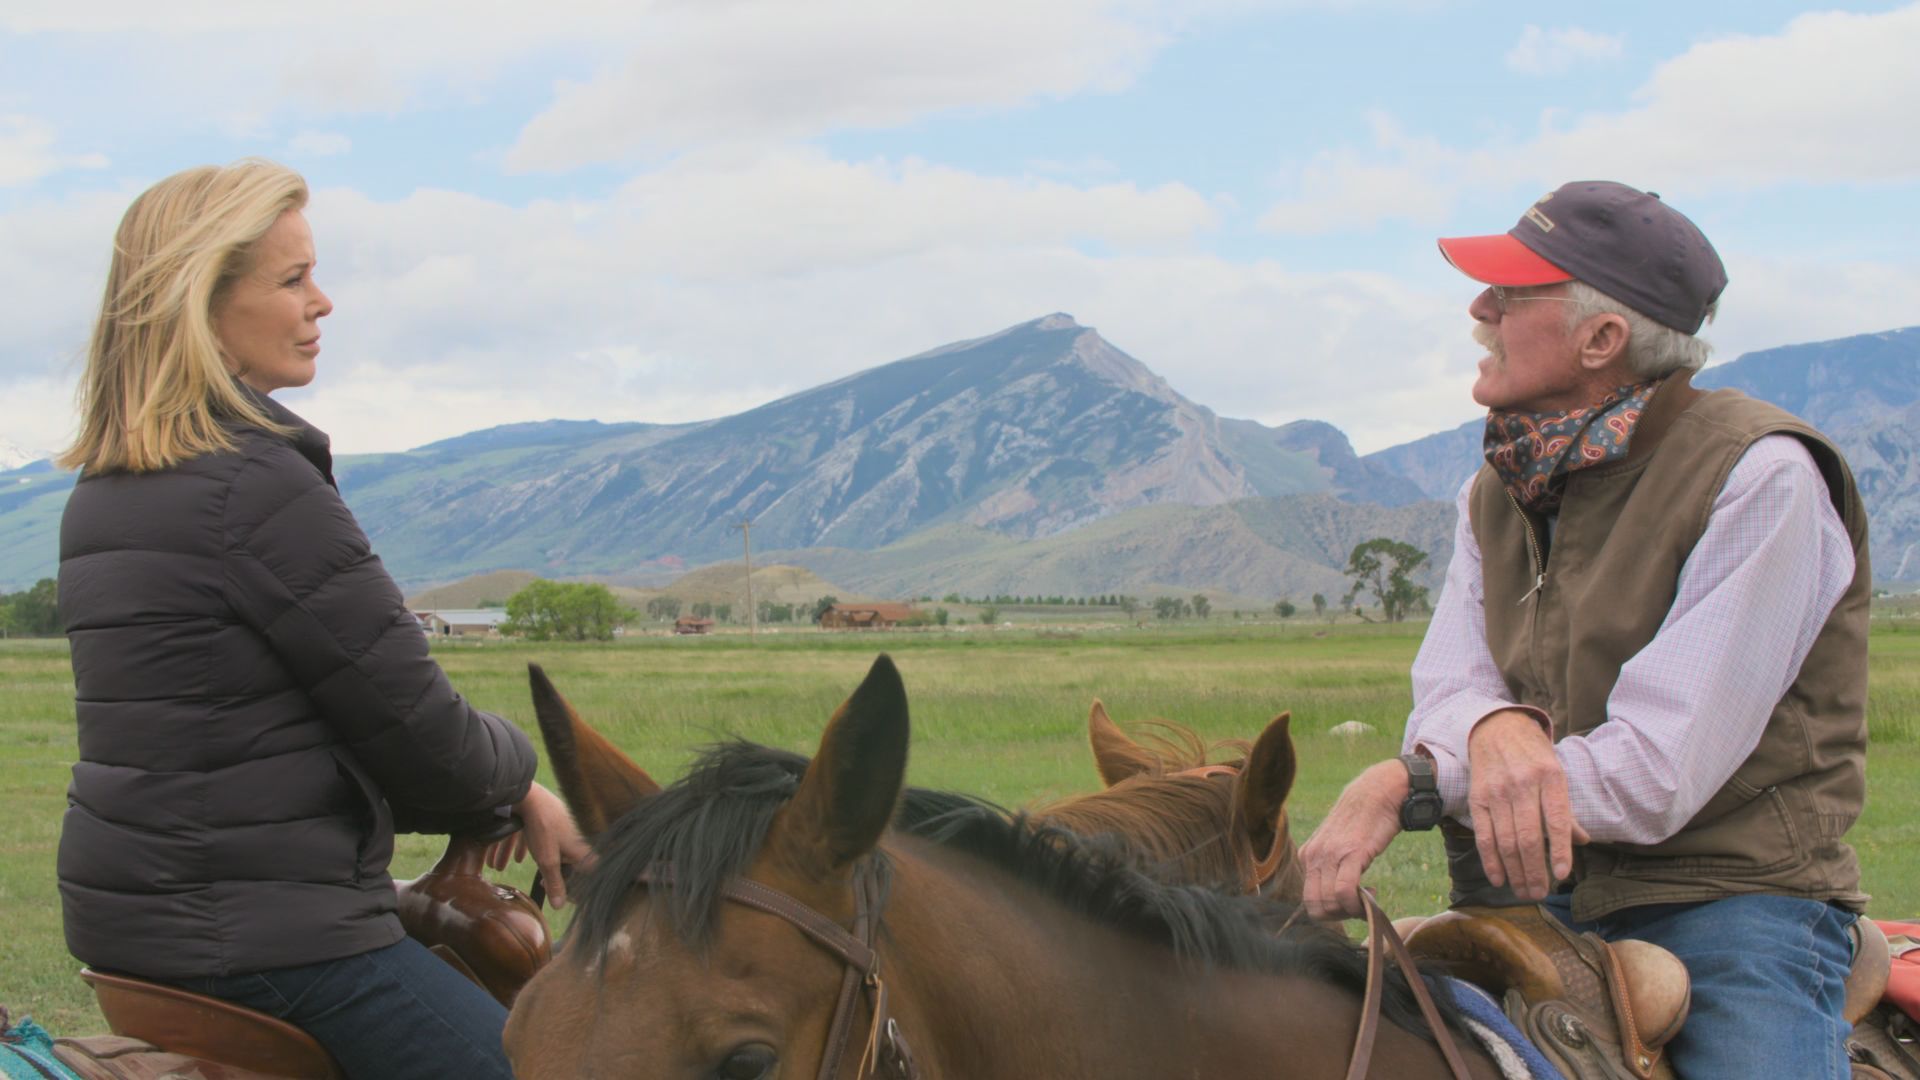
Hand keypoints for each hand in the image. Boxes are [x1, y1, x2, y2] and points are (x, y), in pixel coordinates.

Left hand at [485, 782, 592, 907]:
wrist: (530, 796)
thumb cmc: (543, 828)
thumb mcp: (547, 861)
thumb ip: (555, 883)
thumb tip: (560, 906)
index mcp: (582, 849)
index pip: (588, 875)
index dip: (576, 889)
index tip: (562, 897)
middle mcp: (577, 838)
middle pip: (569, 864)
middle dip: (551, 876)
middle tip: (541, 884)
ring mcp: (565, 827)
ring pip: (551, 851)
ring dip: (534, 863)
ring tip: (512, 869)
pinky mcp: (551, 820)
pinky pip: (544, 840)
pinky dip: (528, 849)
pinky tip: (514, 857)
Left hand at [1300, 759, 1409, 920]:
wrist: (1378, 791)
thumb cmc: (1363, 820)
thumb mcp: (1338, 842)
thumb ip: (1330, 864)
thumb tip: (1334, 894)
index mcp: (1307, 854)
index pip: (1308, 899)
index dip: (1330, 911)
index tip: (1349, 904)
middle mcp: (1313, 855)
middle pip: (1315, 906)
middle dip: (1339, 916)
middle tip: (1359, 906)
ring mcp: (1330, 854)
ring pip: (1328, 903)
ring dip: (1350, 911)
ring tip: (1368, 899)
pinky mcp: (1351, 853)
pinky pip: (1344, 891)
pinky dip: (1355, 904)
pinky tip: (1371, 896)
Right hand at [1465, 710, 1588, 901]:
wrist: (1496, 728)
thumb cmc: (1533, 755)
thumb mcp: (1557, 773)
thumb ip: (1566, 810)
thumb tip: (1581, 842)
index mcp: (1550, 777)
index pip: (1555, 820)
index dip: (1558, 850)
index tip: (1561, 875)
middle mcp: (1523, 784)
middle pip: (1527, 837)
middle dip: (1534, 871)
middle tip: (1539, 894)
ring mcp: (1497, 792)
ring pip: (1506, 841)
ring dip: (1515, 872)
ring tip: (1523, 892)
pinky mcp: (1478, 798)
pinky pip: (1484, 835)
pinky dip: (1490, 860)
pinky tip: (1498, 878)